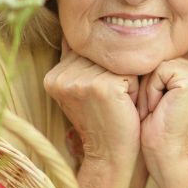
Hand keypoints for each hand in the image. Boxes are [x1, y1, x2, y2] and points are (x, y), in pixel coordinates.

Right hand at [43, 41, 140, 164]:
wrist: (111, 155)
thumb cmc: (102, 122)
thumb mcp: (80, 91)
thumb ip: (76, 63)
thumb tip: (74, 32)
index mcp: (52, 77)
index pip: (84, 52)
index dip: (98, 72)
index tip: (98, 98)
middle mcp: (62, 76)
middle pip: (100, 55)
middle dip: (112, 74)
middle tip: (109, 103)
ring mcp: (80, 80)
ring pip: (116, 62)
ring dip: (124, 80)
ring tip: (117, 103)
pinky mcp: (103, 86)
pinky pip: (130, 72)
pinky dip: (135, 88)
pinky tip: (125, 106)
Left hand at [138, 58, 187, 172]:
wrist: (166, 155)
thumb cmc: (156, 128)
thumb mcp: (156, 92)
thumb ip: (157, 70)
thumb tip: (136, 47)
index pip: (159, 59)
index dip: (148, 82)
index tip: (155, 106)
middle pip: (157, 59)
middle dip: (147, 85)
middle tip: (155, 109)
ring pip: (156, 65)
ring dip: (148, 89)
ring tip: (156, 109)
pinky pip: (158, 71)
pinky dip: (151, 91)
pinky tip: (159, 108)